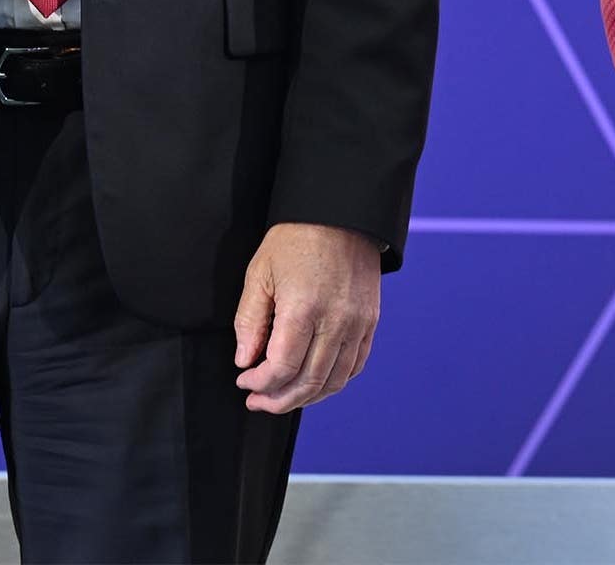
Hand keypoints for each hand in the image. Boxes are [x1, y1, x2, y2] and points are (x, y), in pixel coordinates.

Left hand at [233, 222, 382, 414]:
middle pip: (308, 383)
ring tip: (283, 396)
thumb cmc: (296, 240)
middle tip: (257, 401)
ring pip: (333, 381)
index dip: (259, 384)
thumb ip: (249, 321)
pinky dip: (333, 382)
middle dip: (278, 400)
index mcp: (303, 309)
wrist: (342, 214)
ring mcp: (358, 323)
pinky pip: (355, 365)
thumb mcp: (260, 274)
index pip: (281, 369)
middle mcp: (336, 321)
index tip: (244, 381)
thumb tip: (245, 361)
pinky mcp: (370, 321)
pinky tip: (313, 381)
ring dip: (305, 398)